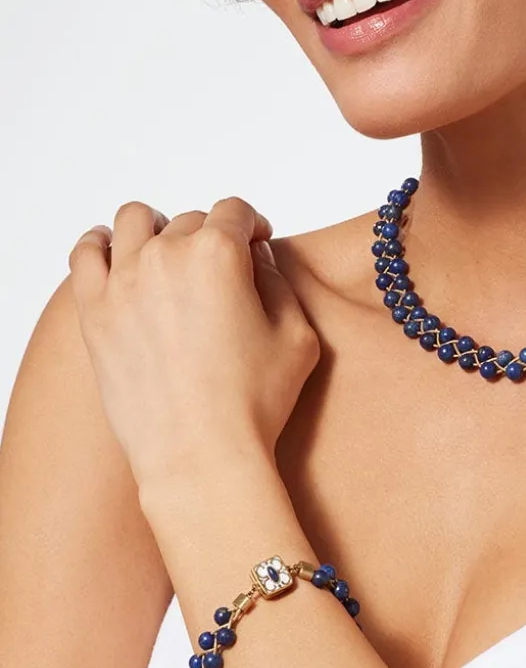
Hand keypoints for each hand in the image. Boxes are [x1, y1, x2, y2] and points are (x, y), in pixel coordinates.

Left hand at [67, 197, 320, 487]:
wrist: (201, 455)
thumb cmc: (253, 401)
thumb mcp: (297, 333)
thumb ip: (277, 280)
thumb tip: (255, 258)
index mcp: (219, 254)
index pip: (235, 211)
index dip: (253, 225)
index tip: (257, 244)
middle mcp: (166, 256)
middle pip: (190, 220)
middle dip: (212, 238)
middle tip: (222, 274)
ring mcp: (123, 282)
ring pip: (135, 221)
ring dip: (158, 230)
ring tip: (170, 257)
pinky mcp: (94, 313)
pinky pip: (85, 253)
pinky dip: (102, 244)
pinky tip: (117, 257)